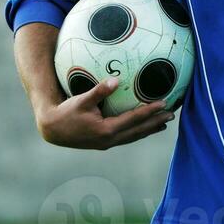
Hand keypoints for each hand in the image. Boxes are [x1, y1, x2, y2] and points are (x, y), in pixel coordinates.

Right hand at [37, 77, 174, 149]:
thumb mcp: (81, 100)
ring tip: (163, 124)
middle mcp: (109, 140)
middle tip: (171, 115)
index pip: (134, 119)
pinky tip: (143, 128)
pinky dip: (138, 132)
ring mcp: (107, 143)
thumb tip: (116, 80)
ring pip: (134, 136)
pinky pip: (126, 137)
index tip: (164, 104)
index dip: (150, 112)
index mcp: (106, 130)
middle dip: (156, 123)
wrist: (52, 130)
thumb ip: (99, 91)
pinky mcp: (104, 143)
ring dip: (149, 130)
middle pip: (138, 131)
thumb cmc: (66, 112)